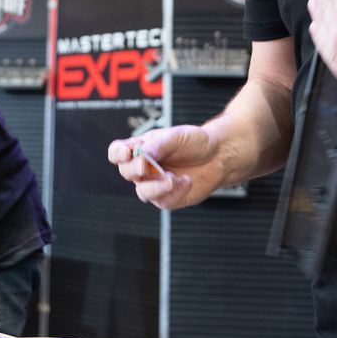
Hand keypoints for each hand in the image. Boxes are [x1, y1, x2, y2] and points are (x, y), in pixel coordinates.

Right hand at [106, 125, 223, 209]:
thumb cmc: (196, 142)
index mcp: (141, 148)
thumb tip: (141, 153)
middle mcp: (144, 167)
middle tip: (151, 165)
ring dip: (157, 186)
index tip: (128, 152)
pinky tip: (187, 181)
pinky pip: (163, 201)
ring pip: (142, 192)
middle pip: (126, 172)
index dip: (118, 153)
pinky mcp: (167, 198)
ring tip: (173, 178)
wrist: (219, 156)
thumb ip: (158, 144)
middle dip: (138, 169)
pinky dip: (175, 192)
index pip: (117, 152)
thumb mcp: (177, 136)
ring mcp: (154, 184)